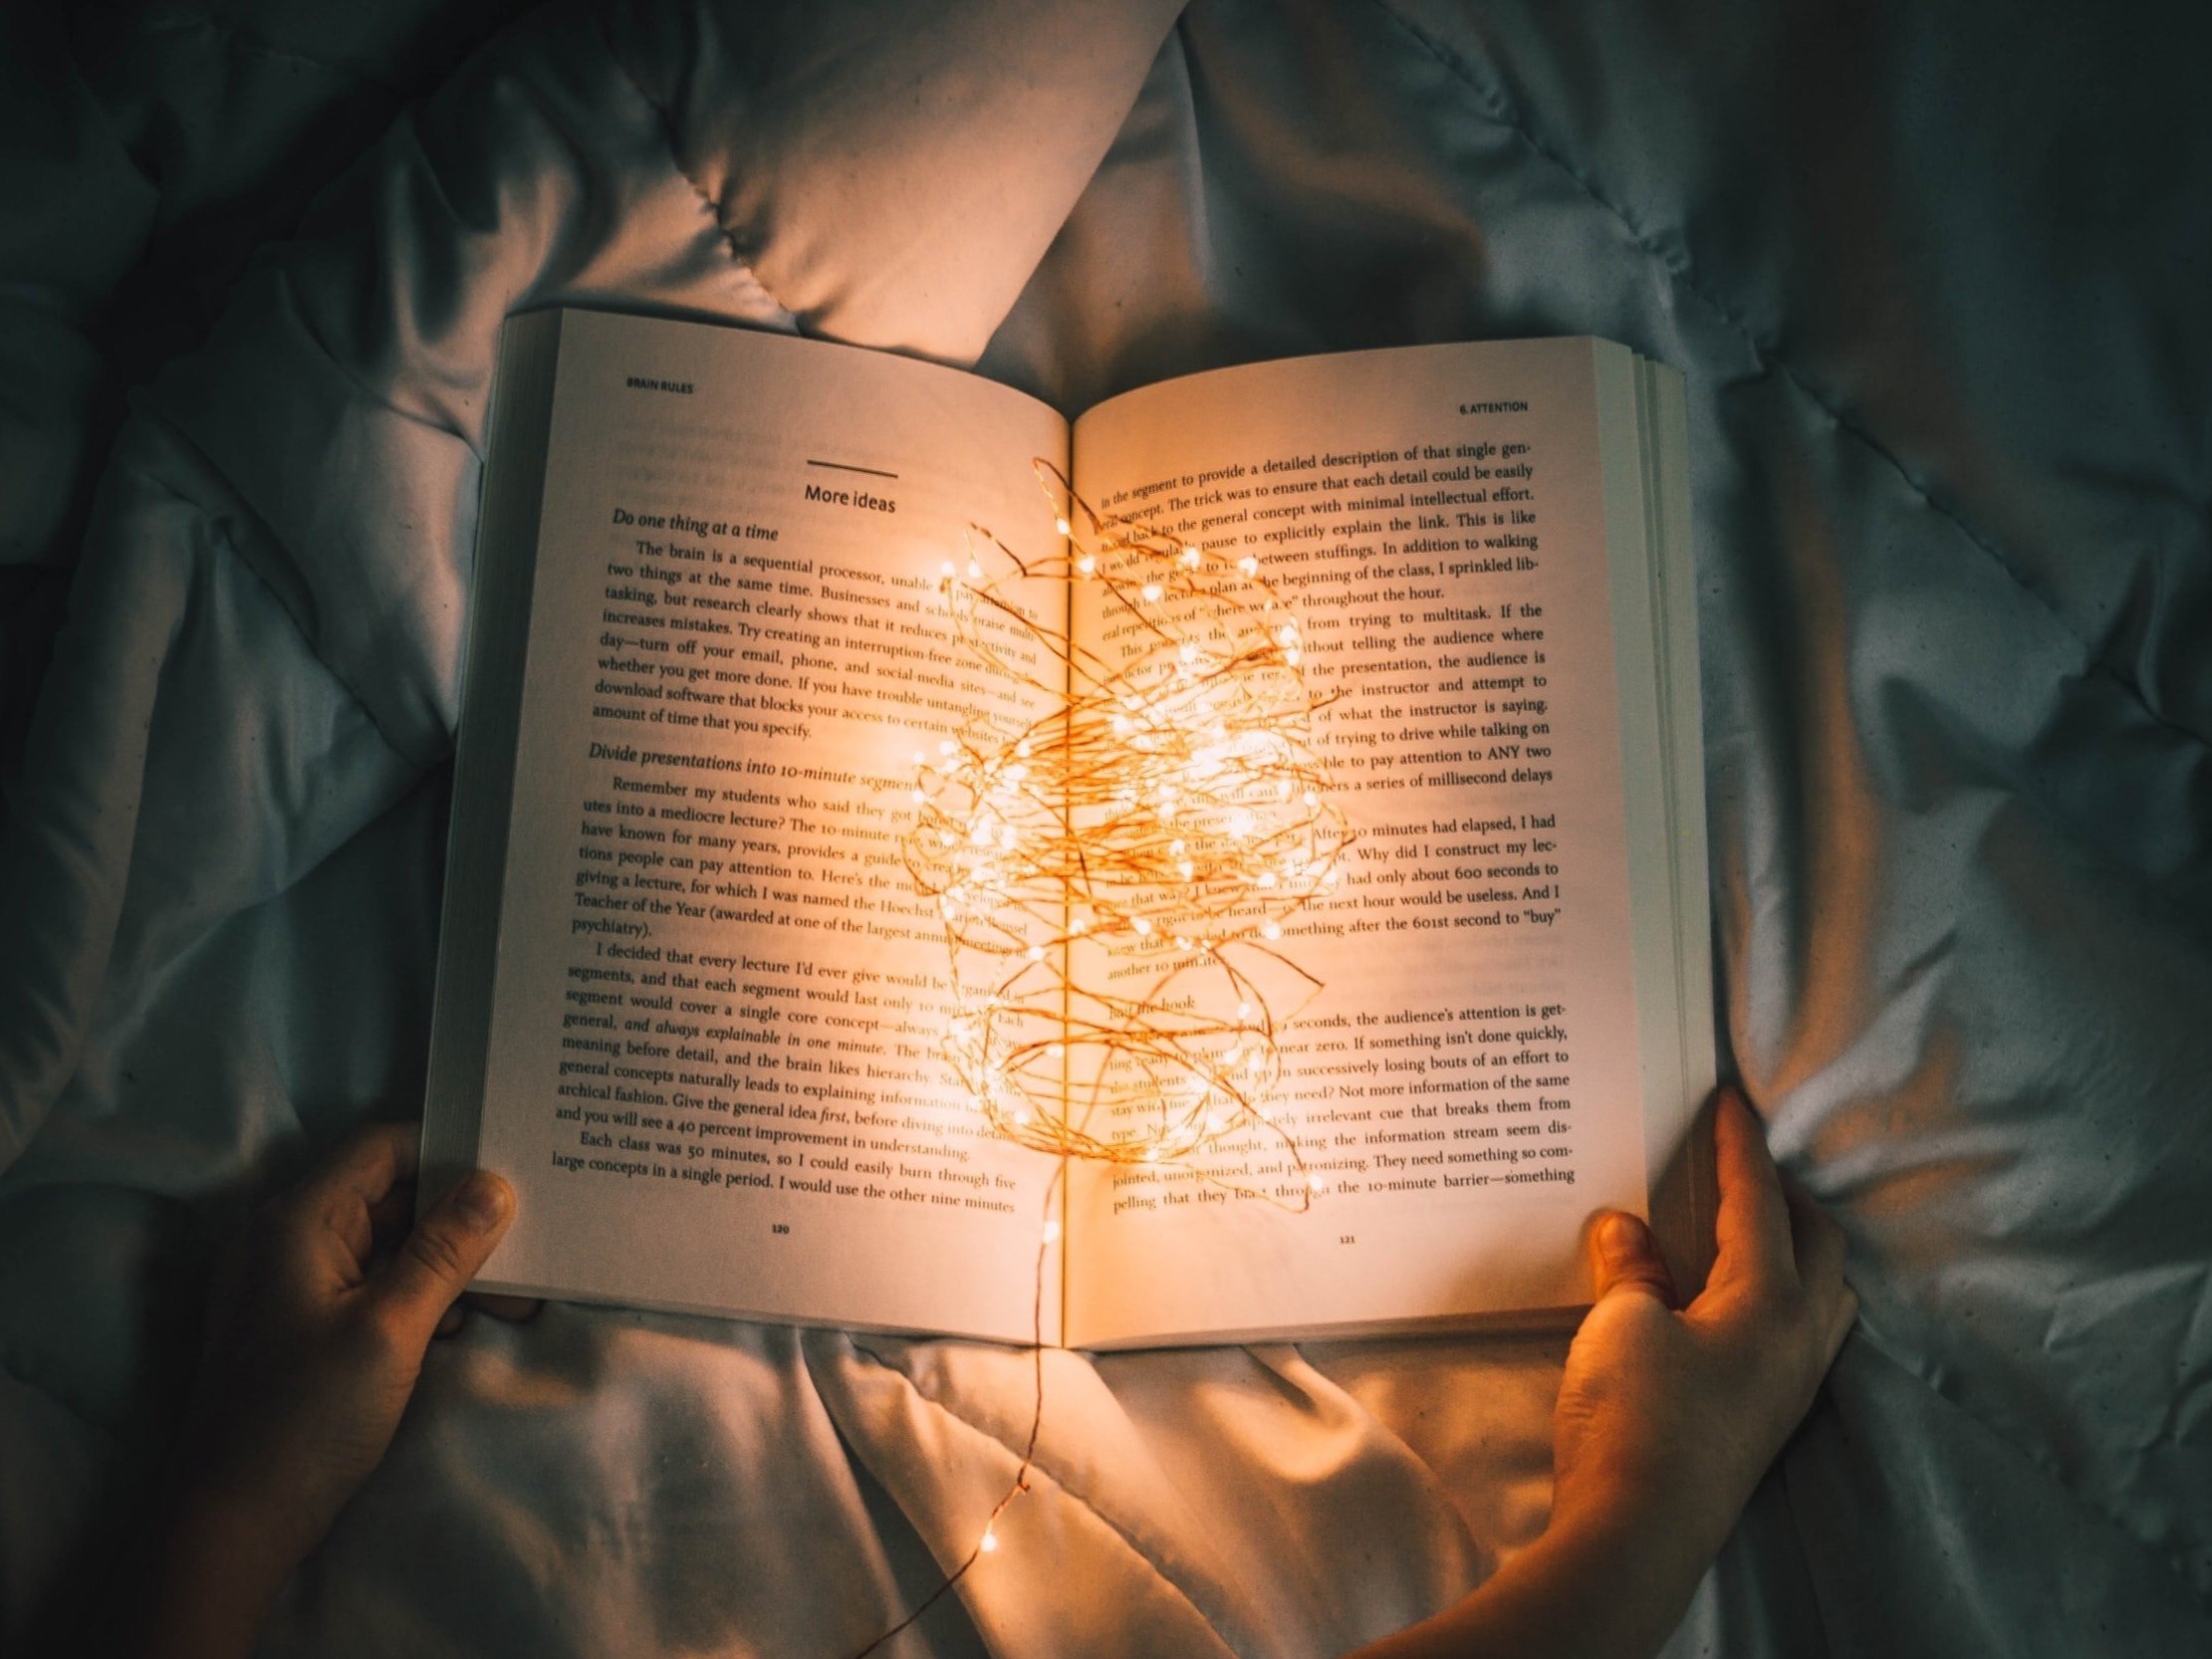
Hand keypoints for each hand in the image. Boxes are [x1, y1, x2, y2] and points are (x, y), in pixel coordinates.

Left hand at [171, 1124, 516, 1572]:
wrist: (235, 1522)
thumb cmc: (307, 1416)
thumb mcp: (391, 1328)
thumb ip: (444, 1250)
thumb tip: (496, 1185)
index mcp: (297, 1222)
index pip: (380, 1148)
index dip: (447, 1149)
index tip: (513, 1167)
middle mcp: (288, 1239)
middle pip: (389, 1196)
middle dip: (461, 1218)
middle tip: (530, 1244)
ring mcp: (293, 1284)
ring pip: (388, 1245)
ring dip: (449, 1264)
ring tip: (513, 1298)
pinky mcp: (304, 1325)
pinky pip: (373, 1284)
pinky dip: (420, 1296)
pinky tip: (465, 1324)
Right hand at [1550, 1086, 1855, 1565]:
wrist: (1637, 1531)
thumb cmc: (1636, 1417)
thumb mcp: (1621, 1323)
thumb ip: (1632, 1267)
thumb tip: (1628, 1228)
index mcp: (1772, 1300)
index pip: (1762, 1203)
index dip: (1742, 1149)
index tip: (1735, 1104)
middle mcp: (1799, 1340)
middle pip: (1817, 1246)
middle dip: (1787, 1197)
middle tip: (1745, 1164)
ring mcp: (1789, 1387)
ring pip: (1822, 1297)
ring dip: (1796, 1252)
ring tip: (1754, 1230)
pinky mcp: (1765, 1421)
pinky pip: (1797, 1335)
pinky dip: (1779, 1297)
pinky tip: (1735, 1305)